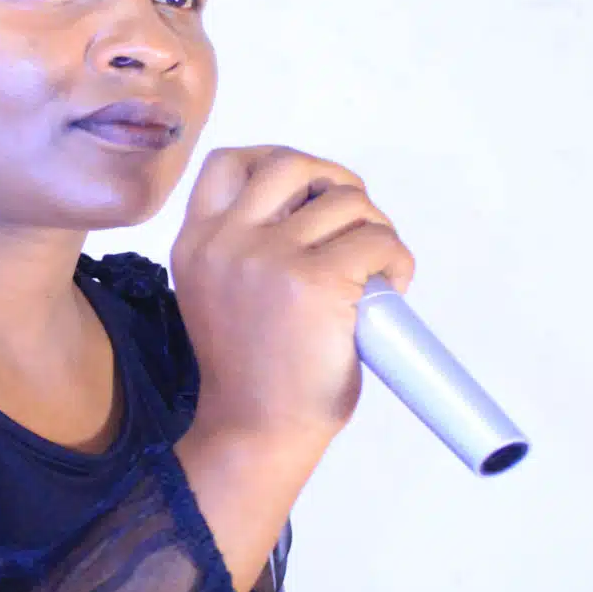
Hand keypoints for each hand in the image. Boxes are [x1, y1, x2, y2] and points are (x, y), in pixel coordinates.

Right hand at [171, 145, 415, 446]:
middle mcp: (225, 241)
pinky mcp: (316, 281)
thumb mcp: (217, 292)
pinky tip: (393, 284)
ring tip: (377, 263)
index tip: (303, 187)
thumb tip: (311, 209)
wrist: (255, 431)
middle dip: (333, 178)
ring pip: (344, 200)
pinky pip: (375, 241)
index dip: (272, 160)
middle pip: (289, 163)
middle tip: (352, 215)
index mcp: (197, 242)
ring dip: (374, 225)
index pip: (226, 163)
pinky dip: (396, 257)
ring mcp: (269, 258)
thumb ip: (242, 245)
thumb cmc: (247, 370)